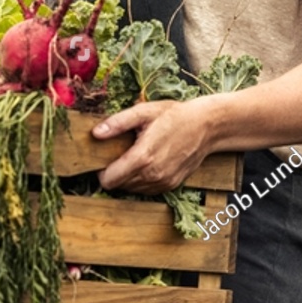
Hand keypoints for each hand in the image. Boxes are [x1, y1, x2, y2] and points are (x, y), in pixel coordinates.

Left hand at [91, 100, 214, 192]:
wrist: (206, 126)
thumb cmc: (174, 116)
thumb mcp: (143, 112)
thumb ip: (117, 123)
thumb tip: (95, 133)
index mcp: (142, 157)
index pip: (109, 180)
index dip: (101, 171)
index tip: (103, 158)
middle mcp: (153, 175)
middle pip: (119, 186)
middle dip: (114, 172)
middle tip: (119, 154)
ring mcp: (163, 182)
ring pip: (132, 189)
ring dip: (128, 177)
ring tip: (135, 156)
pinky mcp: (172, 185)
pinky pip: (147, 190)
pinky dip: (142, 180)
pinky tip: (148, 163)